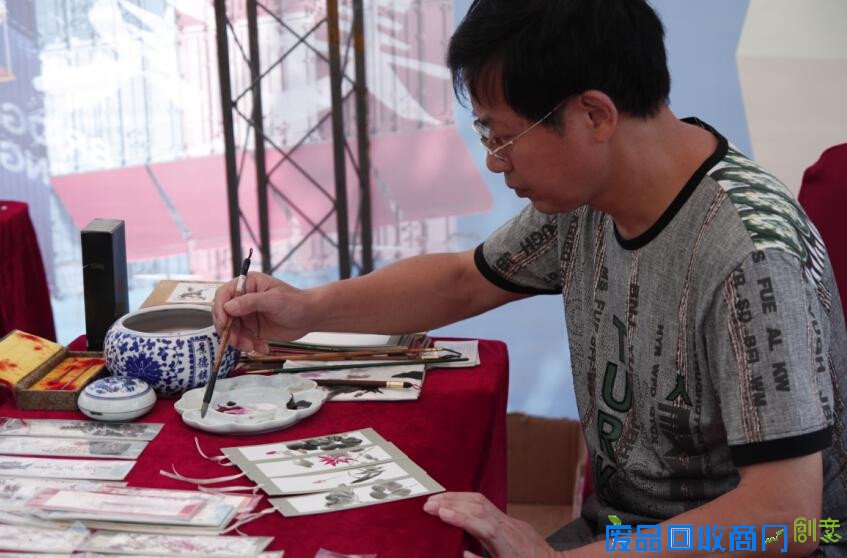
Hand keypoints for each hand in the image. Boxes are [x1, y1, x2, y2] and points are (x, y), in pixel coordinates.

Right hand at [212, 272, 311, 351]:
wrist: (310, 317)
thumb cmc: (296, 302)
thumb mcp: (274, 300)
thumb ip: (251, 302)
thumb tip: (228, 307)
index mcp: (247, 285)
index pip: (224, 295)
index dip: (220, 309)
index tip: (224, 323)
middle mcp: (243, 299)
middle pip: (223, 315)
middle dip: (228, 330)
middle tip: (237, 341)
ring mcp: (246, 315)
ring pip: (231, 330)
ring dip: (238, 340)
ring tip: (252, 346)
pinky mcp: (252, 329)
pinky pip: (242, 339)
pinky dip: (249, 345)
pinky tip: (263, 347)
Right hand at [423, 492, 559, 557]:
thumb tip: (458, 552)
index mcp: (508, 546)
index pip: (482, 526)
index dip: (461, 518)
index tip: (440, 513)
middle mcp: (509, 529)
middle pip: (480, 508)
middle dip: (452, 502)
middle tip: (428, 504)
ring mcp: (511, 522)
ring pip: (482, 502)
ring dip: (457, 497)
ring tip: (436, 498)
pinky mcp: (510, 520)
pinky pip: (487, 504)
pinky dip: (467, 500)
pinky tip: (454, 501)